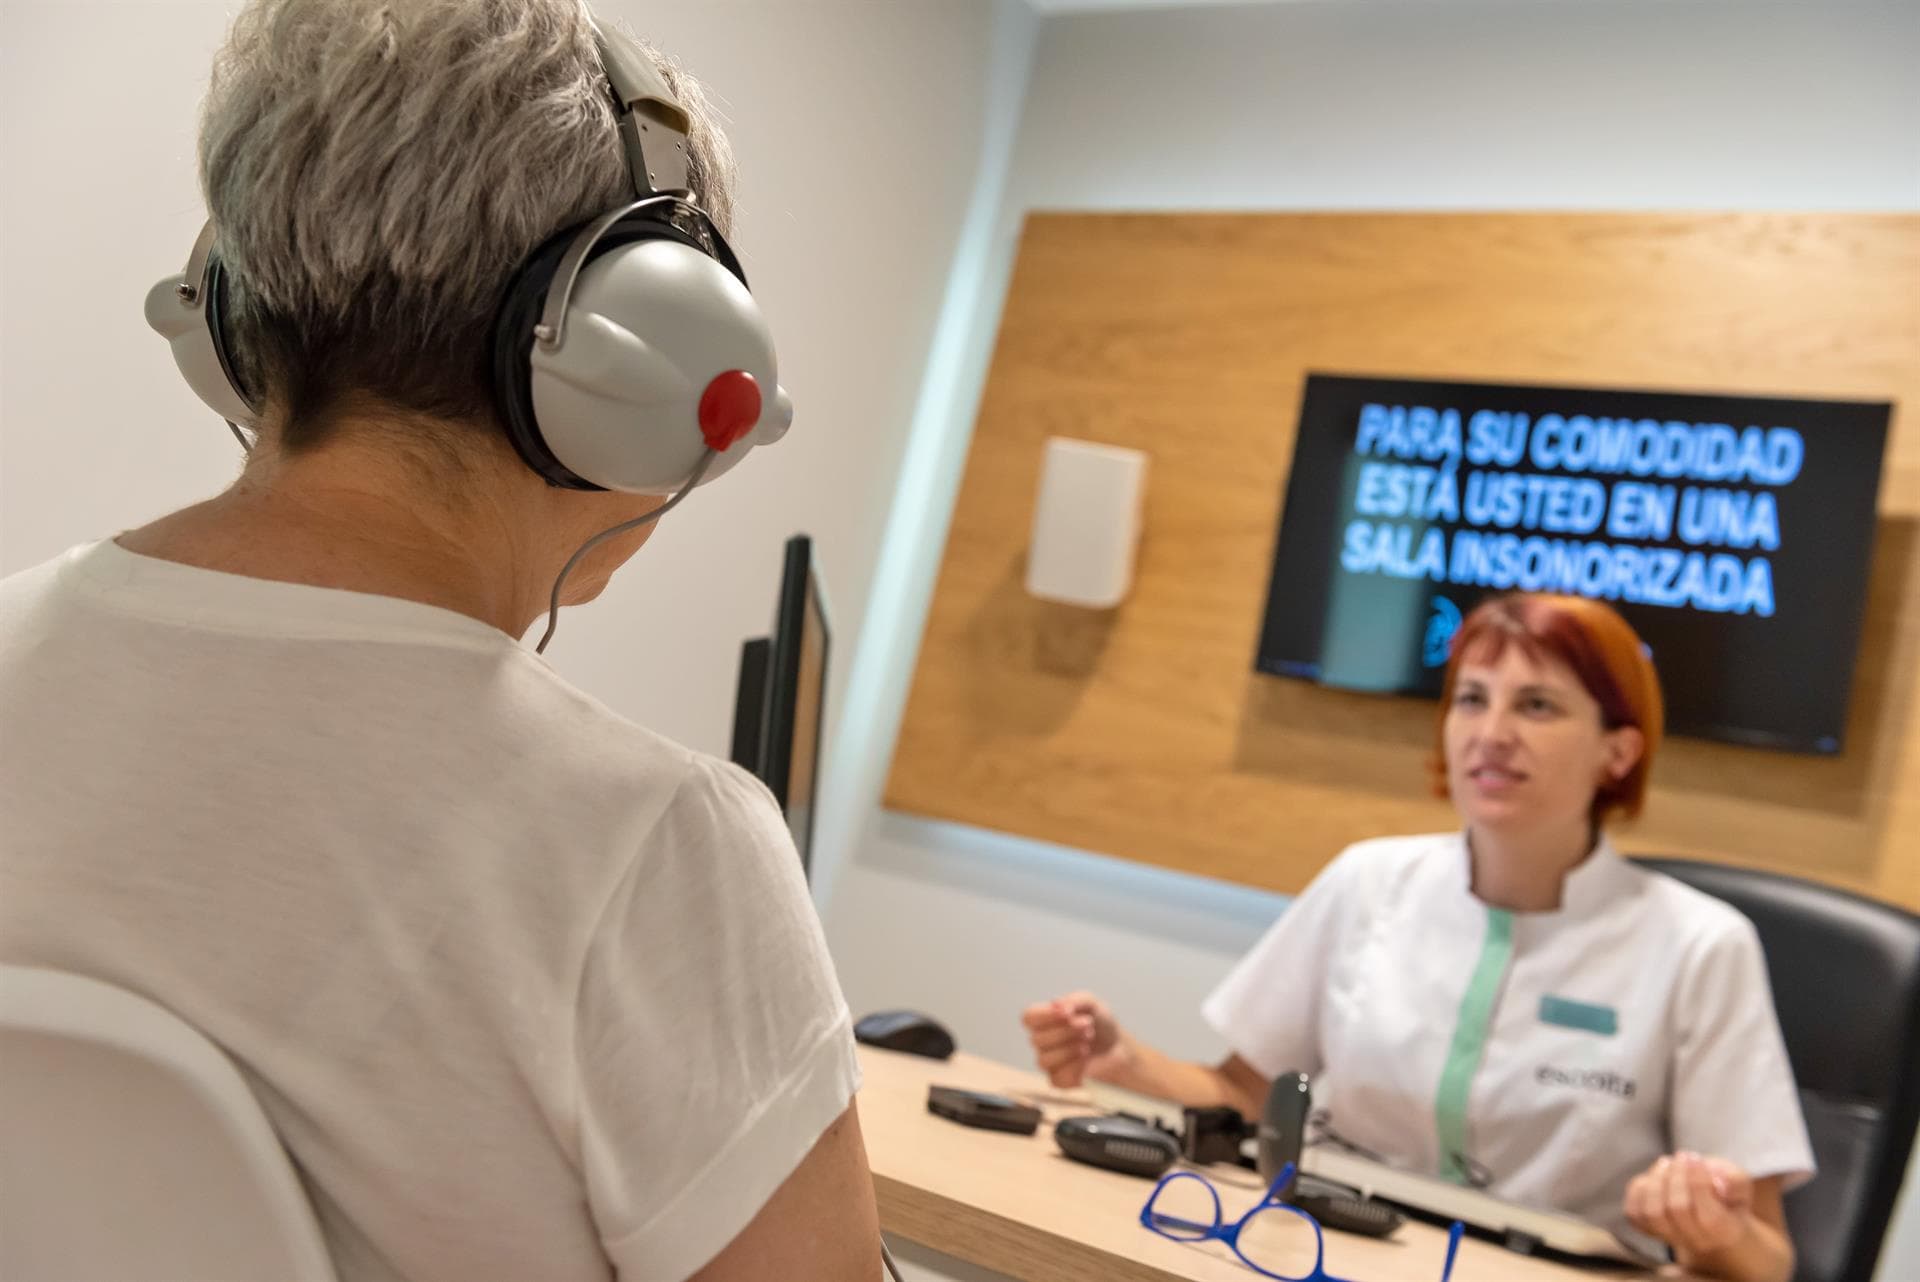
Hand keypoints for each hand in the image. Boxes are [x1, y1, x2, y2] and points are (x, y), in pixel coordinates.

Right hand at [1020, 991, 1128, 1087]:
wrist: (1118, 1046)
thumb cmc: (1100, 1023)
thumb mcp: (1091, 1003)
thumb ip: (1074, 1000)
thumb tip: (1058, 1005)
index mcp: (1043, 1019)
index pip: (1028, 1017)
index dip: (1045, 1015)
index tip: (1067, 1013)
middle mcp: (1042, 1041)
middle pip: (1037, 1039)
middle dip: (1065, 1031)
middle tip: (1088, 1026)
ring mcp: (1049, 1062)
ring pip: (1043, 1060)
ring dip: (1069, 1049)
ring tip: (1088, 1043)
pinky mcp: (1060, 1080)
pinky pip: (1057, 1078)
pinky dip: (1074, 1068)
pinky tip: (1086, 1060)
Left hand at [1624, 1152, 1753, 1261]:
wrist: (1709, 1210)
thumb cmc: (1725, 1191)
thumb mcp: (1739, 1182)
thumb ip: (1735, 1180)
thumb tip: (1718, 1182)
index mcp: (1724, 1232)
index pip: (1709, 1217)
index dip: (1699, 1184)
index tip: (1695, 1158)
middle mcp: (1696, 1240)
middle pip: (1677, 1210)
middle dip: (1678, 1177)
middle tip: (1682, 1156)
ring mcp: (1668, 1235)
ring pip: (1652, 1212)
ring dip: (1657, 1181)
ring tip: (1668, 1163)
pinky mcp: (1645, 1227)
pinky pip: (1633, 1211)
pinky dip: (1640, 1188)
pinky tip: (1656, 1175)